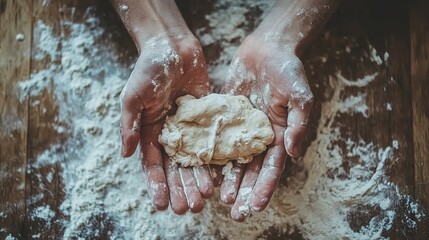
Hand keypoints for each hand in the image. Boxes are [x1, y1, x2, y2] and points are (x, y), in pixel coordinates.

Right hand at [120, 35, 213, 213]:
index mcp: (150, 132)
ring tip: (204, 199)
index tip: (162, 204)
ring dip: (197, 180)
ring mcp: (189, 129)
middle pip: (175, 168)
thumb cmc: (148, 70)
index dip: (157, 185)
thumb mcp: (132, 98)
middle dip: (181, 189)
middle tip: (188, 208)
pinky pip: (211, 143)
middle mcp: (170, 135)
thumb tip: (124, 154)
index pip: (153, 165)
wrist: (173, 48)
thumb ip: (129, 125)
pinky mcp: (206, 120)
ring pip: (194, 160)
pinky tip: (218, 177)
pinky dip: (214, 160)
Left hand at [220, 35, 313, 220]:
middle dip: (244, 192)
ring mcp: (241, 129)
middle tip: (235, 214)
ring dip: (227, 181)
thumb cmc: (288, 70)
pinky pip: (217, 139)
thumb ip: (298, 124)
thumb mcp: (300, 95)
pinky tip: (203, 171)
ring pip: (233, 160)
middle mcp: (259, 137)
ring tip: (218, 200)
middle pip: (252, 171)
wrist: (267, 49)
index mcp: (279, 136)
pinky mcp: (225, 117)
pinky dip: (211, 155)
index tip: (255, 207)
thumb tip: (294, 154)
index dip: (264, 188)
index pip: (272, 168)